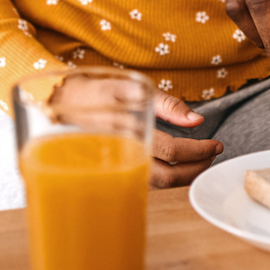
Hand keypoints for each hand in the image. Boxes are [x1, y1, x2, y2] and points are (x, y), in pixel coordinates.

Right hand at [51, 74, 223, 188]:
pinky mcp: (110, 171)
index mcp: (126, 129)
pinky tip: (175, 168)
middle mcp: (120, 151)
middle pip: (166, 176)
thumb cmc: (94, 91)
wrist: (53, 103)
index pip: (171, 149)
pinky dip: (165, 179)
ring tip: (198, 163)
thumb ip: (165, 103)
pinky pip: (143, 181)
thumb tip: (196, 120)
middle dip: (195, 170)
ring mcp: (114, 165)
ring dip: (182, 177)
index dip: (198, 150)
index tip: (215, 145)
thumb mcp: (130, 85)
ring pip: (155, 184)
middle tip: (212, 157)